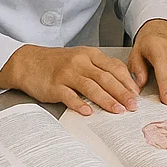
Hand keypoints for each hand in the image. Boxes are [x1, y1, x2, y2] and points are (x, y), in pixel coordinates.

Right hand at [0, 44, 140, 116]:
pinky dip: (79, 104)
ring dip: (106, 100)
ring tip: (118, 110)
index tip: (137, 94)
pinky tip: (88, 112)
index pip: (115, 67)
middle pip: (106, 78)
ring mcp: (67, 73)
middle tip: (133, 105)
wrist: (29, 61)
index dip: (128, 81)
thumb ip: (100, 68)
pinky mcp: (54, 85)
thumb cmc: (58, 62)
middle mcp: (81, 62)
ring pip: (91, 87)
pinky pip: (69, 96)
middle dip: (122, 93)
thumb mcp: (82, 58)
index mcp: (91, 55)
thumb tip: (123, 84)